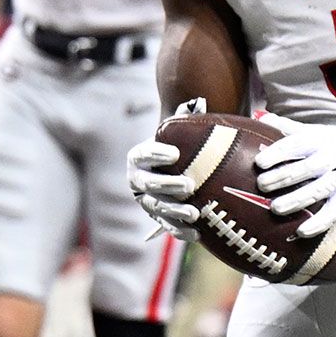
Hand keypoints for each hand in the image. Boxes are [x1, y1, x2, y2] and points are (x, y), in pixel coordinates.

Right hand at [127, 97, 202, 241]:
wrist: (177, 167)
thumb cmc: (180, 146)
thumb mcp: (181, 132)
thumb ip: (186, 118)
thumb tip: (198, 103)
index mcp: (139, 157)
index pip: (144, 154)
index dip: (157, 154)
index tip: (175, 154)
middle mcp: (138, 180)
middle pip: (149, 185)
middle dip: (167, 186)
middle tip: (189, 185)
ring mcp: (147, 201)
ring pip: (157, 208)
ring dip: (175, 212)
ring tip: (194, 213)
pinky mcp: (159, 218)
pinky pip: (167, 227)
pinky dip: (180, 231)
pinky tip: (197, 233)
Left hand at [254, 113, 335, 237]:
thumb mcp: (318, 132)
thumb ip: (288, 127)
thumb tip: (259, 115)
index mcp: (321, 140)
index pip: (297, 145)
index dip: (278, 153)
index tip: (260, 162)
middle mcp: (332, 158)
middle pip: (305, 168)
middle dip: (283, 177)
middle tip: (262, 185)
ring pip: (317, 190)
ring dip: (296, 200)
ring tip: (276, 208)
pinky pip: (333, 212)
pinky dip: (318, 223)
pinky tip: (301, 231)